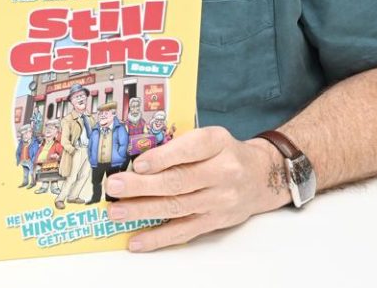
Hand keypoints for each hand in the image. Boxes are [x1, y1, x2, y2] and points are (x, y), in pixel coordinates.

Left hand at [104, 127, 290, 251]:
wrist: (262, 175)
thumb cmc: (224, 152)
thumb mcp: (208, 136)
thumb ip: (179, 143)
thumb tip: (135, 156)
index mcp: (217, 143)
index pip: (189, 150)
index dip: (163, 158)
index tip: (139, 164)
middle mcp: (222, 172)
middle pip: (179, 181)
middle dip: (143, 186)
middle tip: (114, 187)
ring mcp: (220, 200)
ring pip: (178, 207)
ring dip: (143, 211)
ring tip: (117, 212)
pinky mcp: (216, 222)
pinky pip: (184, 231)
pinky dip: (158, 238)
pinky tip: (137, 240)